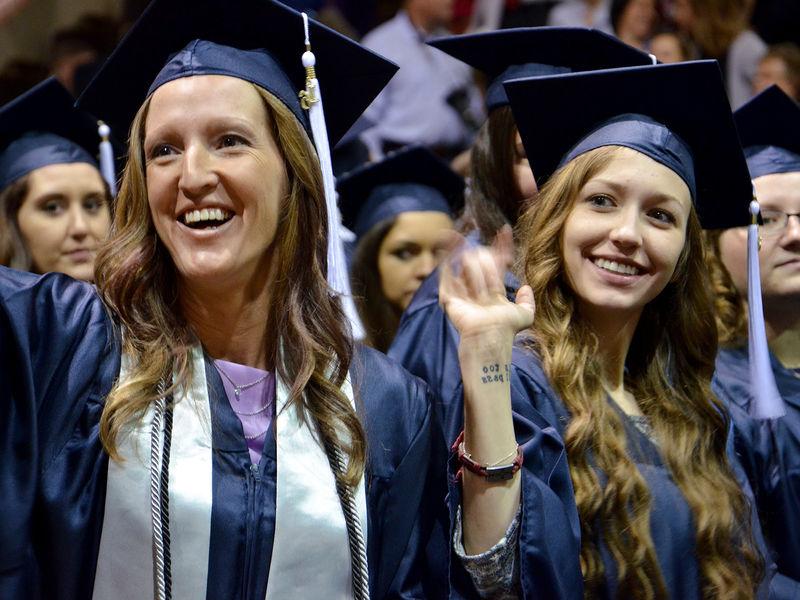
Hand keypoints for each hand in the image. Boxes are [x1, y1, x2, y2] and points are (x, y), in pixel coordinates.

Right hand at [440, 226, 533, 342]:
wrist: (489, 334)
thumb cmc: (506, 328)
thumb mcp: (525, 315)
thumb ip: (528, 302)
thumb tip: (525, 287)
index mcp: (493, 290)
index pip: (497, 263)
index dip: (502, 247)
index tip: (505, 231)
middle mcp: (477, 287)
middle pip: (481, 259)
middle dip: (487, 263)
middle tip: (490, 276)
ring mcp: (461, 290)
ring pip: (468, 262)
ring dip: (476, 269)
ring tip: (481, 289)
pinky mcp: (447, 294)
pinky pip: (446, 270)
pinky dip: (447, 253)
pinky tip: (450, 238)